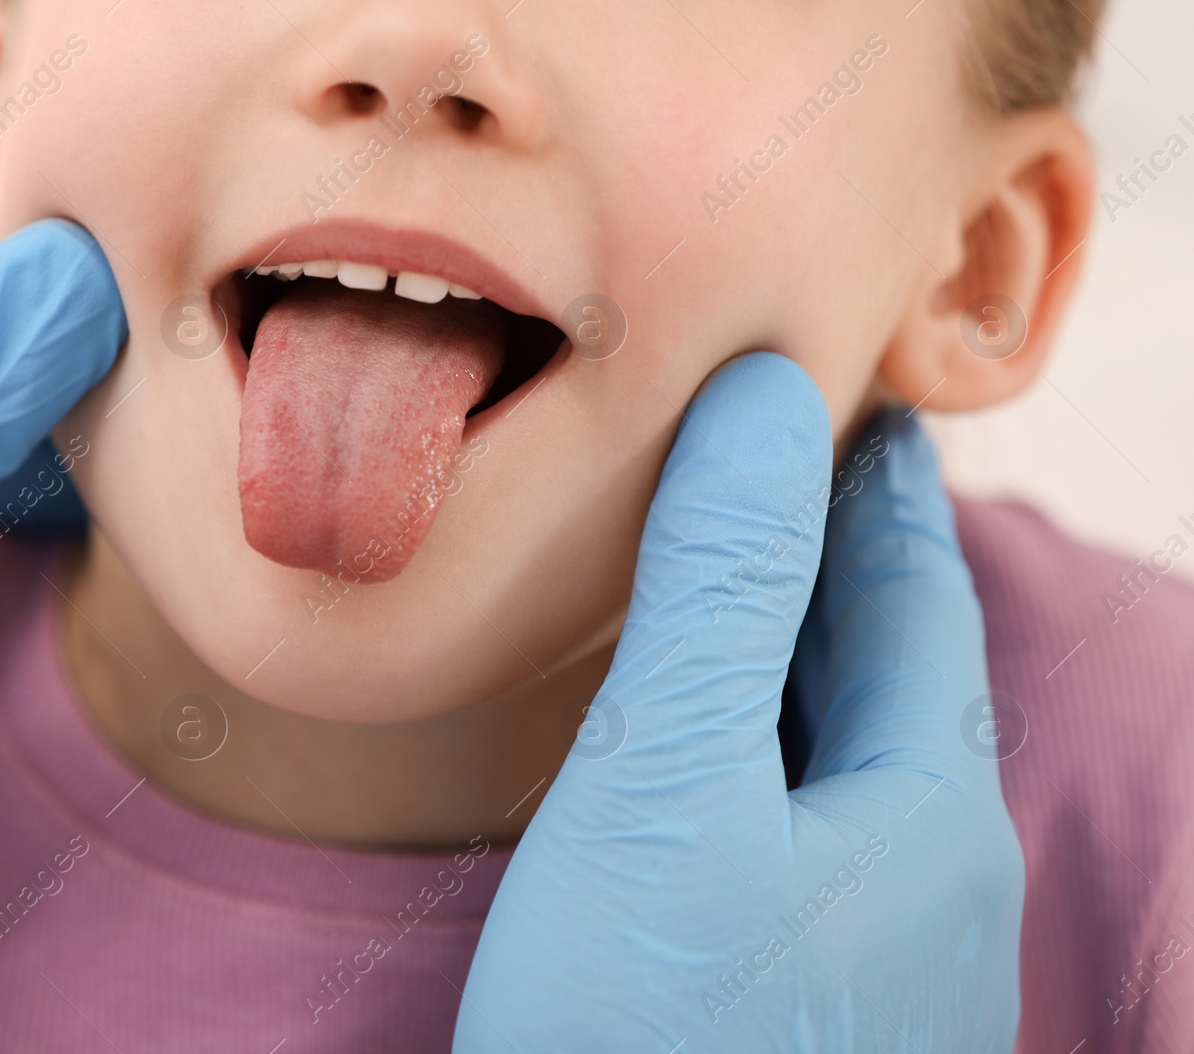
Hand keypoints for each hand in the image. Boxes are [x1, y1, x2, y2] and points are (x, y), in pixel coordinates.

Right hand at [456, 353, 1022, 1051]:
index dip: (878, 492)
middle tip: (797, 479)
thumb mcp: (670, 780)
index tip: (861, 408)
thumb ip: (722, 588)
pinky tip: (712, 773)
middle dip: (849, 572)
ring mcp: (881, 971)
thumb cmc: (637, 1030)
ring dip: (807, 669)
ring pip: (851, 769)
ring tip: (754, 601)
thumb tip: (766, 399)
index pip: (915, 600)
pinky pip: (805, 844)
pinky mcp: (805, 1021)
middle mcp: (935, 893)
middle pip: (899, 683)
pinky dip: (768, 761)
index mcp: (931, 818)